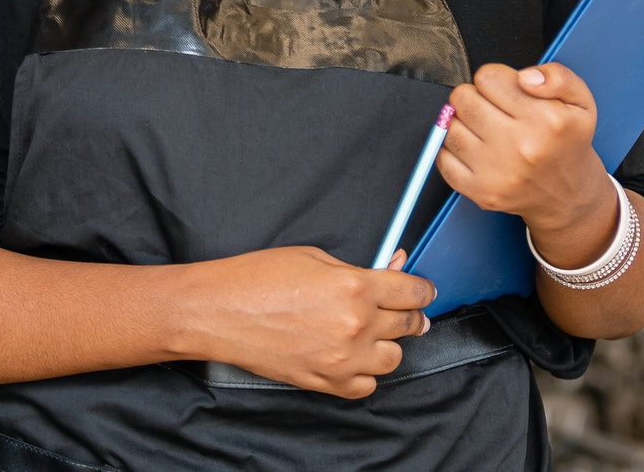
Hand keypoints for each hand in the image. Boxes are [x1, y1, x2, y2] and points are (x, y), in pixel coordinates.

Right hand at [183, 246, 432, 397]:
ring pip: (393, 359)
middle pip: (408, 325)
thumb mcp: (316, 257)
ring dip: (388, 344)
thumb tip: (394, 268)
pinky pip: (365, 385)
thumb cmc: (260, 276)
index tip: (423, 291)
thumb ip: (360, 268)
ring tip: (372, 332)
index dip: (423, 289)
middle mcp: (355, 325)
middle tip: (403, 310)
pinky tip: (353, 356)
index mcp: (356, 287)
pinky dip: (365, 372)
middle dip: (409, 314)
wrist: (220, 311)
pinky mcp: (324, 381)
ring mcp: (341, 359)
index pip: (413, 292)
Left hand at [438, 63, 611, 240]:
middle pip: (464, 99)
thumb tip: (525, 77)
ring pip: (450, 127)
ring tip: (484, 128)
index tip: (504, 89)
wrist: (567, 194)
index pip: (488, 77)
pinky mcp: (480, 191)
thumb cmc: (568, 142)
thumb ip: (558, 77)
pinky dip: (452, 149)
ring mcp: (498, 172)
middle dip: (474, 96)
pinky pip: (443, 158)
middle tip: (491, 107)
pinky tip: (474, 148)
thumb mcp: (581, 101)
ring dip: (463, 122)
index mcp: (546, 120)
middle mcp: (521, 147)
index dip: (495, 78)